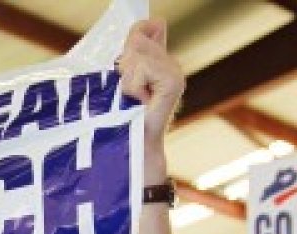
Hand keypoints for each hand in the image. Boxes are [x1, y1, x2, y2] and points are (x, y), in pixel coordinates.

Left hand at [116, 20, 182, 171]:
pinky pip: (141, 69)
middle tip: (128, 92)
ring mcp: (175, 72)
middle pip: (135, 41)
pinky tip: (140, 102)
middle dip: (123, 66)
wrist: (134, 147)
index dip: (129, 45)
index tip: (125, 72)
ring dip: (126, 79)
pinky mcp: (173, 82)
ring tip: (133, 98)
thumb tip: (153, 22)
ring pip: (136, 55)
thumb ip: (133, 52)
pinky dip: (132, 87)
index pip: (142, 30)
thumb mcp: (121, 80)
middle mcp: (171, 64)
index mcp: (160, 60)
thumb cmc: (122, 118)